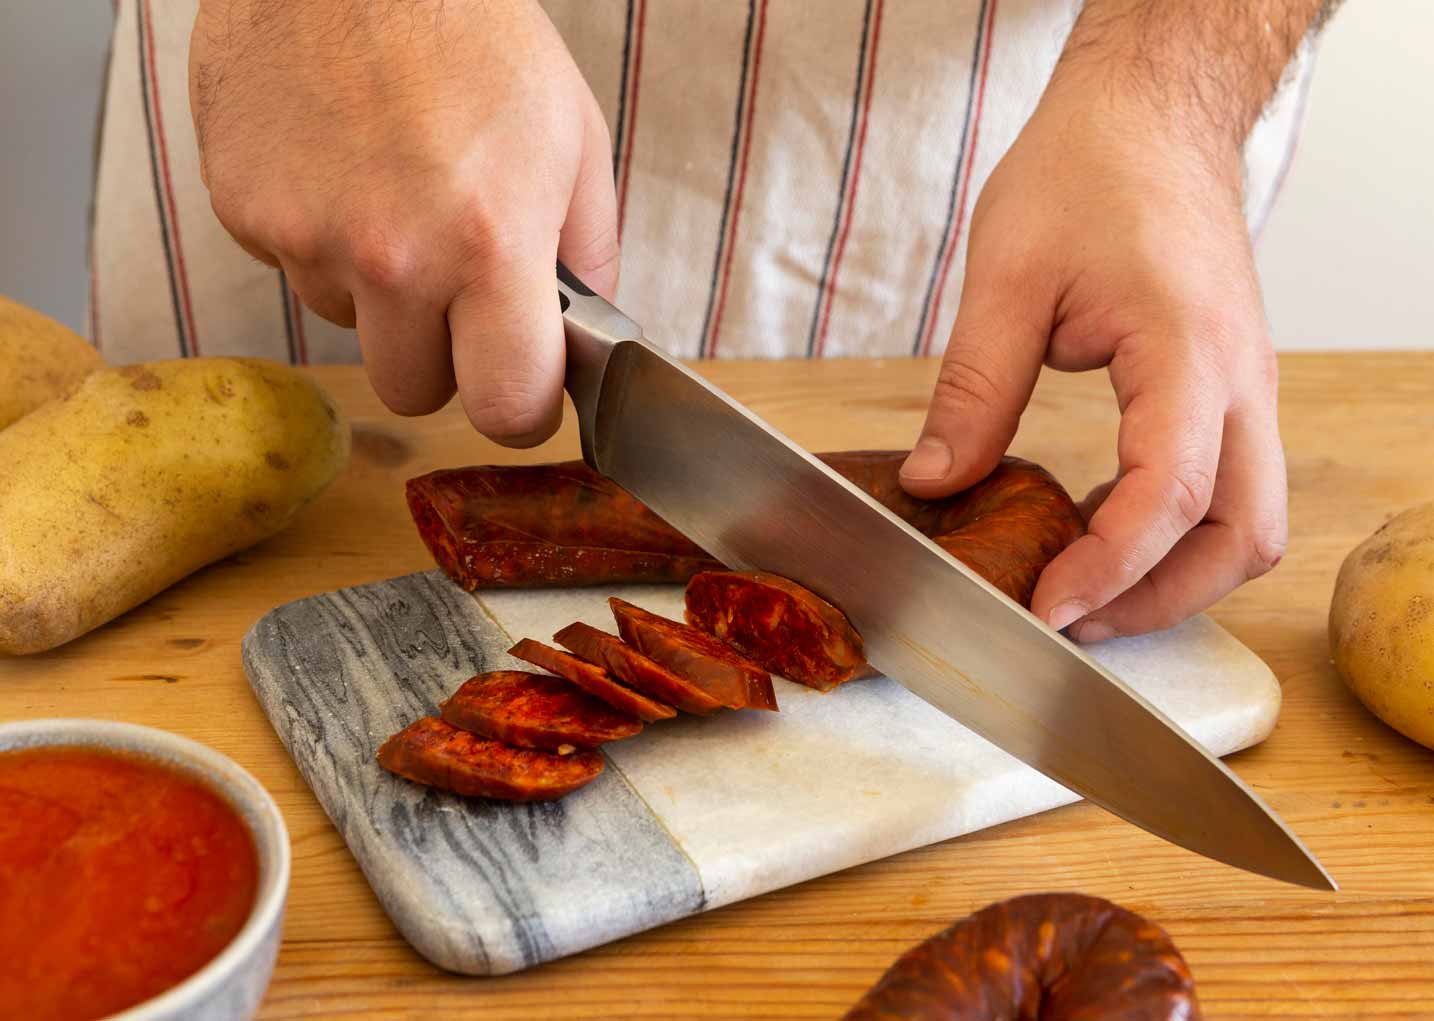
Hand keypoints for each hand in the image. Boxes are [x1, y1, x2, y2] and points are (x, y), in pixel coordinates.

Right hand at [189, 0, 617, 445]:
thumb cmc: (472, 34)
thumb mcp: (575, 138)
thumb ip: (589, 255)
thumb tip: (581, 340)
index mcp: (490, 244)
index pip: (505, 408)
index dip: (520, 408)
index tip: (519, 387)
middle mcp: (393, 256)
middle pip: (415, 393)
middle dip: (443, 360)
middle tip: (456, 290)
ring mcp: (306, 237)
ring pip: (350, 329)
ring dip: (376, 292)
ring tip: (393, 194)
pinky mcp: (243, 213)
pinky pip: (293, 271)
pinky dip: (319, 240)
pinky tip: (341, 169)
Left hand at [899, 75, 1286, 640]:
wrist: (1150, 119)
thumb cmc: (1087, 174)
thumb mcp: (1008, 277)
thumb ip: (974, 390)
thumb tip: (934, 485)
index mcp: (1188, 352)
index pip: (1171, 495)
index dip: (1110, 568)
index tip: (1045, 610)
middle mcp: (1240, 382)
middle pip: (1242, 536)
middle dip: (1160, 599)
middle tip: (1066, 621)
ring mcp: (1246, 388)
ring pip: (1248, 522)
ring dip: (1176, 575)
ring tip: (1082, 590)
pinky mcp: (1230, 390)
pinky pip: (1229, 488)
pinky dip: (1176, 533)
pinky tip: (1101, 530)